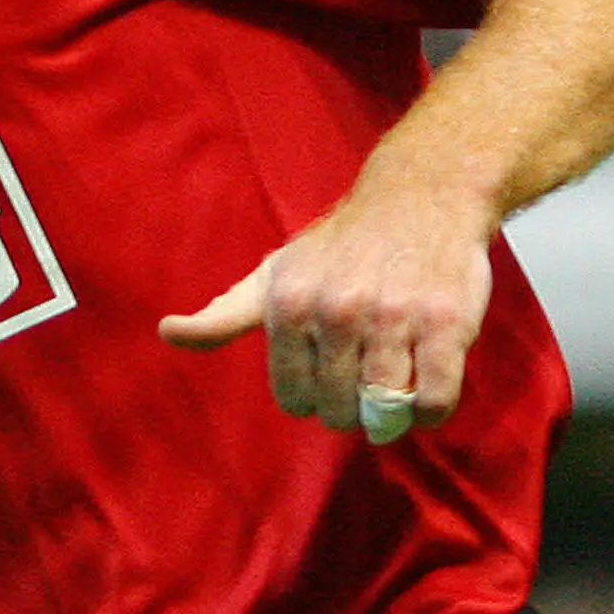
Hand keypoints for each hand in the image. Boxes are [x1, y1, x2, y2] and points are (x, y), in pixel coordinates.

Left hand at [158, 188, 492, 440]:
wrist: (419, 198)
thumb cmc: (339, 248)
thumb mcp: (273, 275)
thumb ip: (223, 314)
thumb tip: (167, 332)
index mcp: (289, 304)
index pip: (293, 398)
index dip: (311, 397)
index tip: (325, 375)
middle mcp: (337, 310)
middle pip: (339, 409)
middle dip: (351, 408)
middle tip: (363, 383)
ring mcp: (394, 317)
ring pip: (386, 409)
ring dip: (391, 415)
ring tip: (395, 392)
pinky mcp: (446, 322)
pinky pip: (435, 399)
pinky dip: (429, 412)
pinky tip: (424, 393)